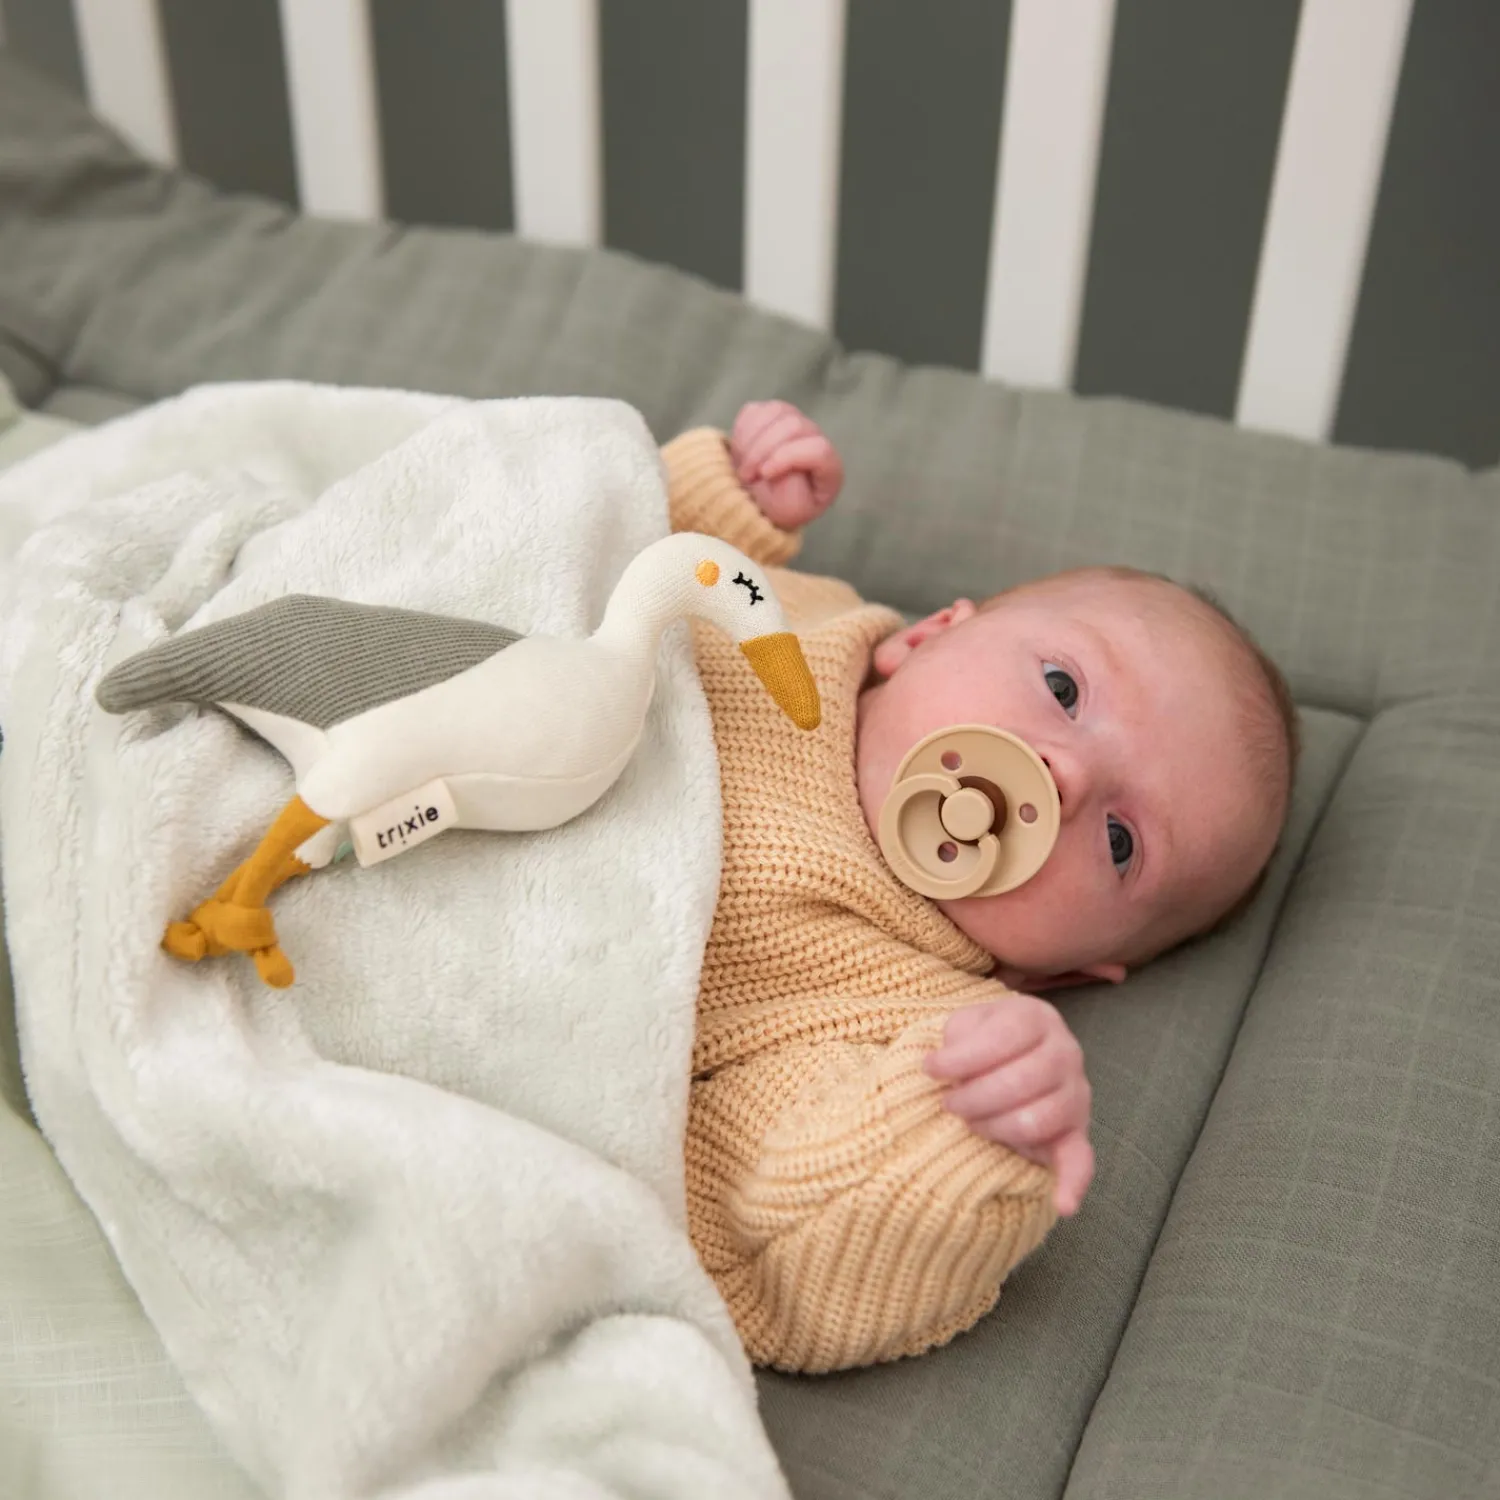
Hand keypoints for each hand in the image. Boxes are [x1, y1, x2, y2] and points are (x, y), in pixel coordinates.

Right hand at [730, 400, 843, 529]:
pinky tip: (741, 454)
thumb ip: (792, 491)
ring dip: (750, 440)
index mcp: (829, 467)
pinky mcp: (772, 415)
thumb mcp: (789, 512)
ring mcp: (795, 422)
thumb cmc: (779, 508)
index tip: (764, 475)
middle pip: (794, 425)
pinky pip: (755, 411)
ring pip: (775, 411)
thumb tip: (782, 465)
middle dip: (762, 450)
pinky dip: (741, 432)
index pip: (818, 449)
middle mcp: (815, 438)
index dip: (787, 458)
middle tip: (746, 477)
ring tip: (743, 466)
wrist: (759, 501)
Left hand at [924, 994, 1094, 1216]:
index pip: (1001, 1039)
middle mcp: (1066, 1052)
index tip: (930, 1069)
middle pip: (1019, 1082)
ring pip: (1035, 1121)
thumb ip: (956, 1038)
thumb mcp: (964, 1024)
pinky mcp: (1076, 1132)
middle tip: (949, 1103)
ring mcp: (1076, 1094)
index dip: (960, 1058)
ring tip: (971, 1122)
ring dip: (993, 1127)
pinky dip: (1073, 1184)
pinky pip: (1082, 1160)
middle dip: (972, 1098)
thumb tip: (942, 1065)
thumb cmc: (981, 1040)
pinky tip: (1062, 1204)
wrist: (1010, 1053)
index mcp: (1037, 1018)